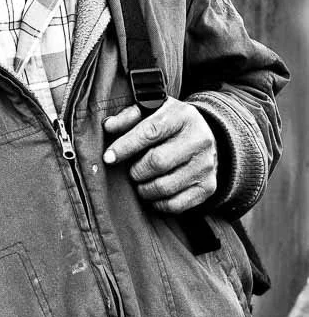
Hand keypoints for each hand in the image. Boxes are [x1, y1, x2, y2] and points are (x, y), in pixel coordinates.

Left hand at [102, 97, 217, 212]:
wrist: (205, 137)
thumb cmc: (169, 124)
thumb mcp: (152, 111)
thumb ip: (128, 117)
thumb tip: (108, 126)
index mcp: (182, 115)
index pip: (150, 131)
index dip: (125, 146)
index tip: (108, 158)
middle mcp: (199, 139)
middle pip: (158, 162)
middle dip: (136, 170)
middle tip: (130, 171)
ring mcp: (206, 165)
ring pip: (165, 187)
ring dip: (144, 189)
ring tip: (140, 182)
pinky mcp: (208, 187)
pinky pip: (175, 205)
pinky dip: (157, 203)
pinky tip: (153, 193)